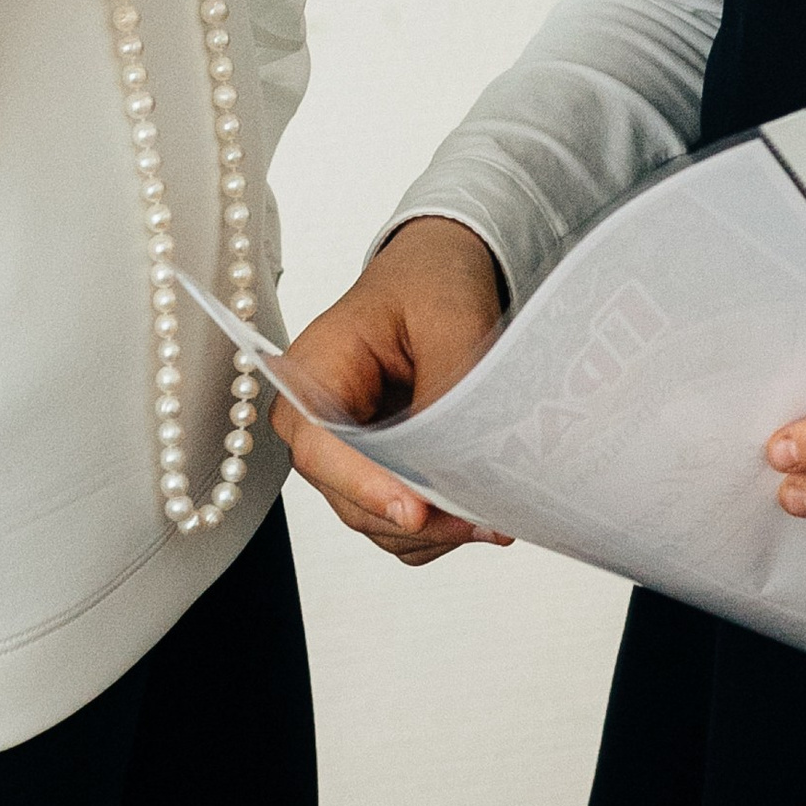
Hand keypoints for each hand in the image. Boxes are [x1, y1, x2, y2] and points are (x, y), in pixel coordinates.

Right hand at [274, 218, 511, 564]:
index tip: (415, 512)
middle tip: (487, 514)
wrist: (440, 278)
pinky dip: (442, 526)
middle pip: (354, 502)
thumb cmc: (428, 284)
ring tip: (497, 510)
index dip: (367, 487)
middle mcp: (315, 429)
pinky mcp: (377, 477)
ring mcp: (345, 460)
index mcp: (309, 376)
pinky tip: (482, 505)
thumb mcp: (447, 319)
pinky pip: (404, 526)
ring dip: (439, 527)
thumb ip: (446, 391)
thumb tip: (456, 464)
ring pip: (381, 524)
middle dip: (422, 517)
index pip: (322, 451)